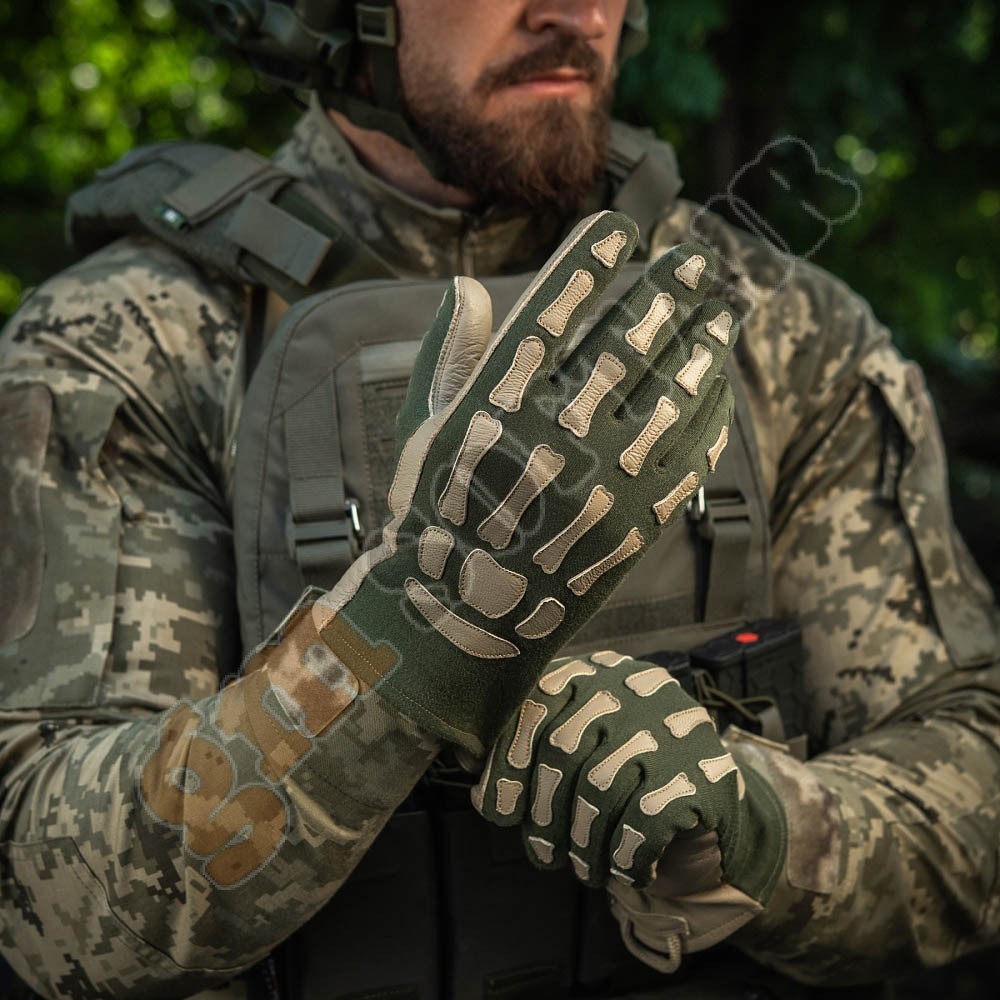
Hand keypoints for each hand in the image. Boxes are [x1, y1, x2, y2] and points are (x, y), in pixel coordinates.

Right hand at [312, 212, 738, 753]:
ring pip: (668, 394)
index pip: (554, 311)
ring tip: (724, 315)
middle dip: (667, 292)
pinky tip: (720, 389)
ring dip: (702, 348)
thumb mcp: (420, 431)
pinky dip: (707, 417)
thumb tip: (467, 286)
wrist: (455, 622)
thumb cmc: (430, 517)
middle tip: (697, 260)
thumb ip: (446, 355)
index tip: (625, 228)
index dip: (593, 264)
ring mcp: (599, 483)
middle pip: (625, 343)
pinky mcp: (631, 526)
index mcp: (492, 404)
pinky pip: (684, 458)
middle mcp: (551, 435)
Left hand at [472, 651, 784, 906]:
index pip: (535, 704)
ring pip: (601, 787)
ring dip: (583, 843)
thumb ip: (525, 750)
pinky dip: (626, 855)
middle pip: (563, 748)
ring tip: (582, 868)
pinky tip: (625, 870)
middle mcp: (634, 687)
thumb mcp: (575, 751)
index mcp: (594, 673)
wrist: (708, 809)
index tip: (496, 811)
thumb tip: (472, 775)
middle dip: (543, 813)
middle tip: (541, 855)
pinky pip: (646, 818)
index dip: (507, 762)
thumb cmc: (623, 780)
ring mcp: (673, 725)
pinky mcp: (706, 770)